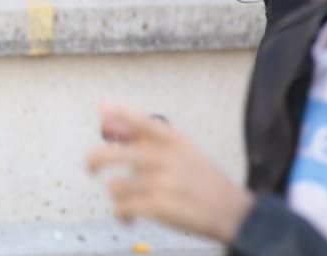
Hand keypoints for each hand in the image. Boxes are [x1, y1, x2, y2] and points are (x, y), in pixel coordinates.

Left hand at [87, 102, 252, 242]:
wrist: (236, 213)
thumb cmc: (205, 181)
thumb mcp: (184, 151)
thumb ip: (148, 137)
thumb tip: (109, 115)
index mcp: (173, 140)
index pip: (139, 120)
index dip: (117, 113)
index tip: (104, 109)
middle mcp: (165, 157)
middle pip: (110, 154)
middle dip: (93, 161)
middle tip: (90, 167)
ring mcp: (161, 182)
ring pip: (114, 187)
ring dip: (118, 196)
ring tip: (129, 200)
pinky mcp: (159, 207)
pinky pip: (122, 208)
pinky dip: (121, 214)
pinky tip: (128, 215)